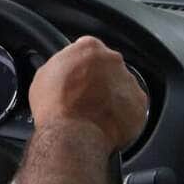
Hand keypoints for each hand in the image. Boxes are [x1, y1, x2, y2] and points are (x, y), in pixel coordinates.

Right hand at [28, 36, 146, 150]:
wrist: (71, 135)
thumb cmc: (55, 107)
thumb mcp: (44, 76)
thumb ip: (61, 66)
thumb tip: (64, 71)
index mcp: (89, 48)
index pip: (88, 49)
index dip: (81, 65)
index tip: (77, 77)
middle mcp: (113, 60)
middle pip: (108, 66)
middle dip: (99, 79)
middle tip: (85, 97)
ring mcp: (128, 81)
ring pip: (122, 86)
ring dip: (112, 96)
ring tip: (95, 114)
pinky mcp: (139, 104)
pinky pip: (132, 106)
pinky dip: (123, 114)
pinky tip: (107, 122)